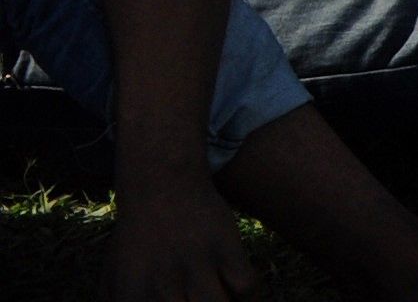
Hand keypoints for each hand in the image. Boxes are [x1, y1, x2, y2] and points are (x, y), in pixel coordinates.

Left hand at [103, 169, 261, 301]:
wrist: (161, 185)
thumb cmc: (134, 237)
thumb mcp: (110, 278)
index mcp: (132, 298)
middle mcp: (162, 289)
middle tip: (198, 298)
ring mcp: (196, 268)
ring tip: (218, 295)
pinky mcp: (226, 248)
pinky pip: (248, 288)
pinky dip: (249, 294)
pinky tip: (238, 289)